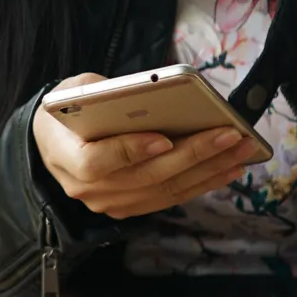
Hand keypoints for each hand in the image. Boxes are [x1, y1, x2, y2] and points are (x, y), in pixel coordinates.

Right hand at [32, 71, 253, 221]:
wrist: (56, 139)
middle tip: (230, 135)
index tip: (164, 139)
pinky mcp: (130, 207)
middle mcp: (86, 189)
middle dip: (193, 155)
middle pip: (145, 177)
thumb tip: (153, 93)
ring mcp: (109, 203)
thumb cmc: (69, 107)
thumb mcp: (76, 88)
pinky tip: (229, 167)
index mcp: (64, 156)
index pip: (96, 163)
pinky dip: (202, 182)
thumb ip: (105, 93)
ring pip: (165, 191)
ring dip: (208, 171)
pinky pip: (170, 197)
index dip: (130, 152)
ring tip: (241, 150)